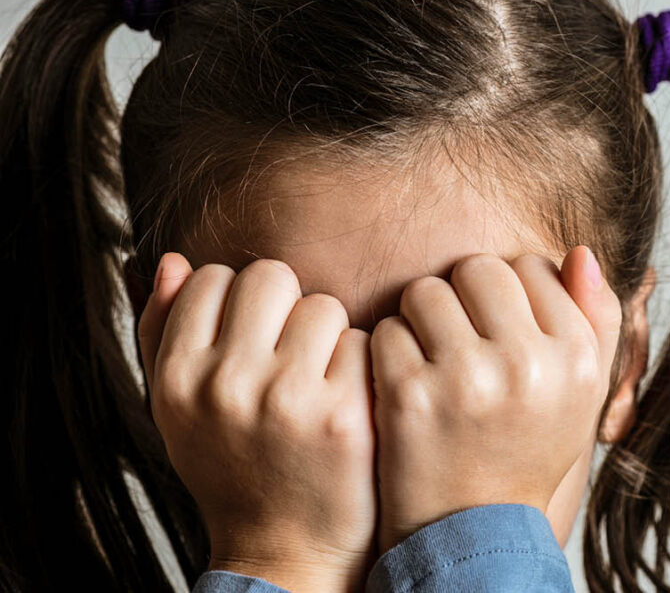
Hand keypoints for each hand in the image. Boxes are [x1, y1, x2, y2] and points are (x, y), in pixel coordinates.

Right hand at [137, 253, 375, 592]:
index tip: (252, 336)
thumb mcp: (179, 410)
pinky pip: (363, 343)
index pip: (212, 277)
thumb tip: (174, 260)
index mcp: (178, 379)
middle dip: (287, 306)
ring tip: (320, 380)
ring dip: (328, 336)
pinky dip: (361, 365)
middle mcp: (226, 385)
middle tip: (292, 352)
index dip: (239, 301)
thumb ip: (165, 332)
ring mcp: (287, 399)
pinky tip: (349, 400)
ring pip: (323, 305)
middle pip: (271, 276)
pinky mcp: (344, 415)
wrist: (286, 550)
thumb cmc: (234, 470)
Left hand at [371, 246, 621, 550]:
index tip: (499, 334)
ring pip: (426, 292)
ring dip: (420, 320)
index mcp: (577, 358)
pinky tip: (405, 386)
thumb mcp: (581, 394)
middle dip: (462, 297)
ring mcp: (467, 379)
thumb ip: (595, 321)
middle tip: (460, 343)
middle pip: (477, 268)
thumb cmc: (528, 451)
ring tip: (432, 364)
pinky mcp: (410, 397)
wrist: (474, 534)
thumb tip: (579, 252)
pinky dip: (388, 352)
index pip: (532, 266)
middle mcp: (528, 364)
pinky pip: (387, 330)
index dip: (508, 295)